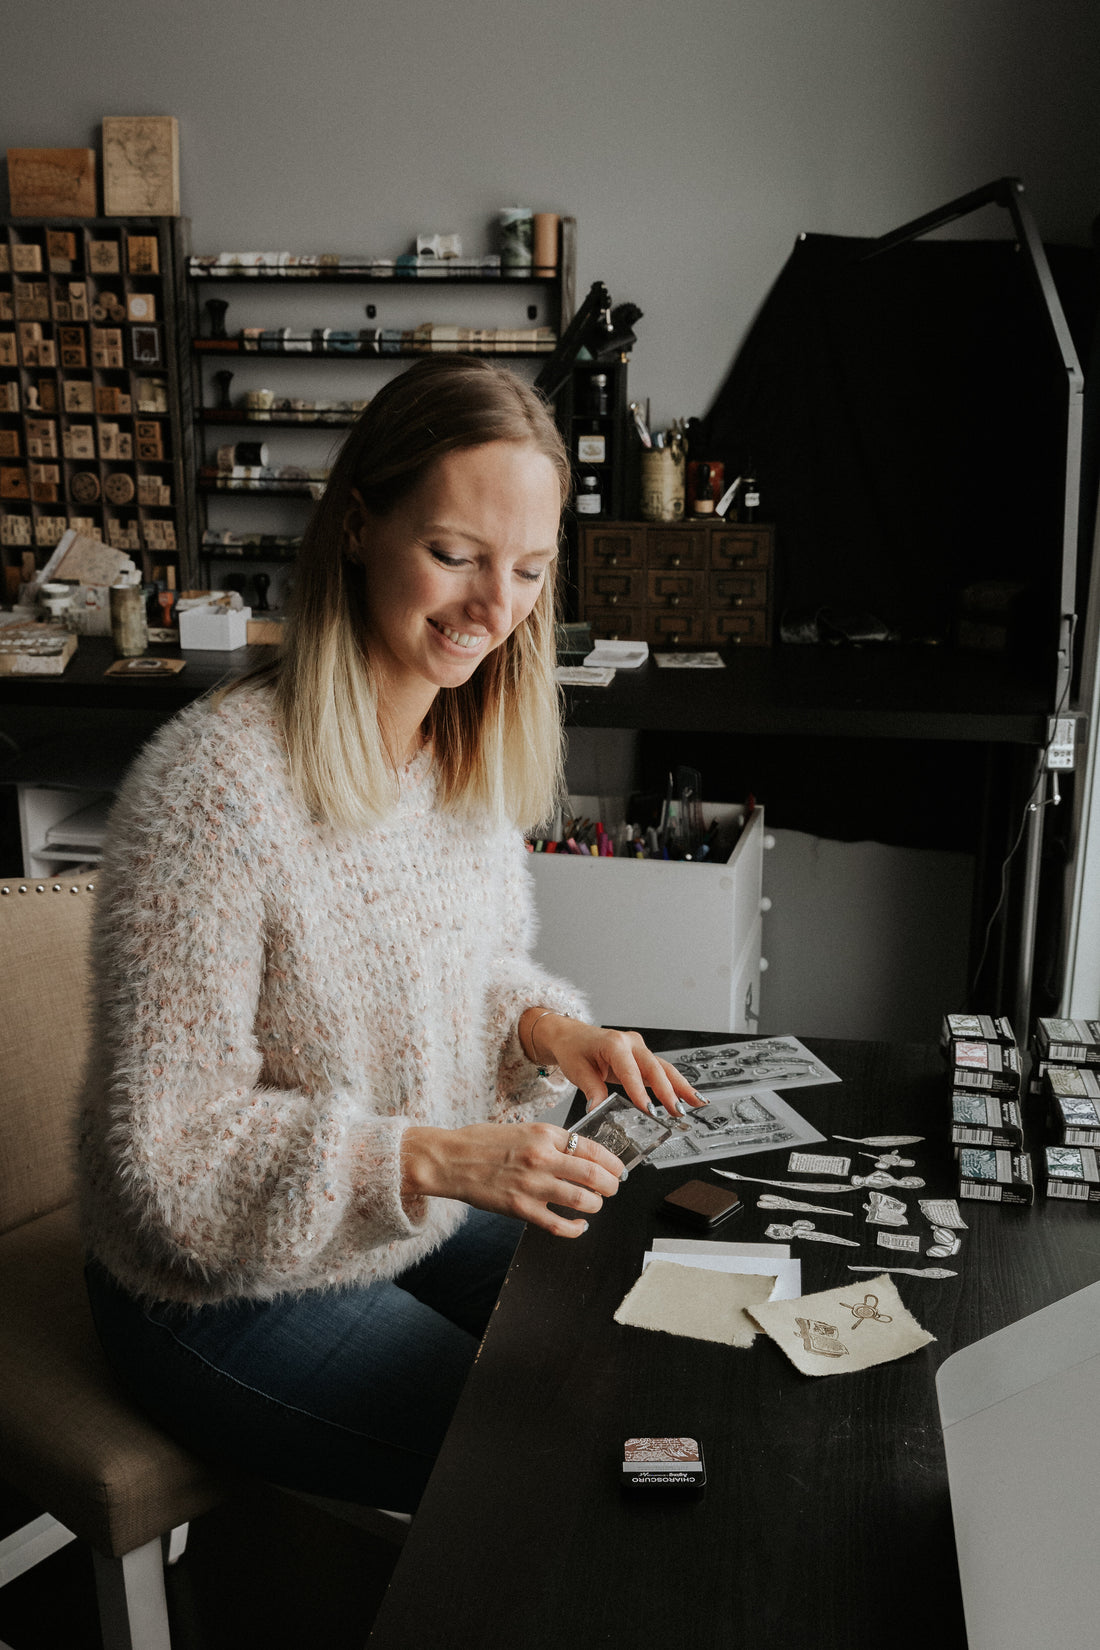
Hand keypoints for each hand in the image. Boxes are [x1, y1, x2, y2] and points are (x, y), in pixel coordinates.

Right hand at [401, 1121, 622, 1238]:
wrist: (450, 1159)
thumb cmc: (482, 1143)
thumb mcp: (523, 1129)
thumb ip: (551, 1141)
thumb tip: (580, 1155)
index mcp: (545, 1134)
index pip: (593, 1148)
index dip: (613, 1162)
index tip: (618, 1170)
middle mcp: (542, 1158)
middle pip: (595, 1175)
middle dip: (612, 1185)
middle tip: (613, 1189)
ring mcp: (532, 1185)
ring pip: (582, 1200)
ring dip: (596, 1205)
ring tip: (595, 1205)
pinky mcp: (521, 1208)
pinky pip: (559, 1224)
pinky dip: (575, 1229)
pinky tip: (579, 1226)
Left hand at [521, 1013, 704, 1120]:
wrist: (571, 1035)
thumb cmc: (573, 1048)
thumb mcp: (577, 1071)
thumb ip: (591, 1090)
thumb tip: (598, 1110)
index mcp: (613, 1043)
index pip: (630, 1070)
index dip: (640, 1091)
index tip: (650, 1110)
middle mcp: (630, 1043)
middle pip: (654, 1067)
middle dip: (668, 1091)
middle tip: (678, 1111)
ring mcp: (639, 1048)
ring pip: (664, 1068)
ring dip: (681, 1086)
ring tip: (697, 1102)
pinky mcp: (642, 1056)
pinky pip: (661, 1070)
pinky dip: (676, 1083)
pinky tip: (689, 1096)